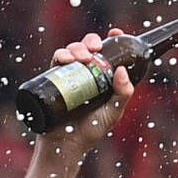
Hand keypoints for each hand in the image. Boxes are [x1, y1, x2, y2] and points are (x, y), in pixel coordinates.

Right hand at [34, 34, 134, 157]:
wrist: (65, 144)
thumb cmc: (92, 131)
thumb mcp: (113, 113)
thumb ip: (122, 94)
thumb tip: (122, 70)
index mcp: (104, 78)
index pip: (110, 54)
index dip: (113, 40)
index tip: (115, 33)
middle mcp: (87, 74)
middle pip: (89, 48)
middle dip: (91, 41)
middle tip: (95, 48)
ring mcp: (70, 75)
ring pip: (72, 51)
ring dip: (76, 47)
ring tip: (81, 58)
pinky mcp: (55, 79)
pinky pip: (57, 60)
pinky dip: (61, 55)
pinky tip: (65, 59)